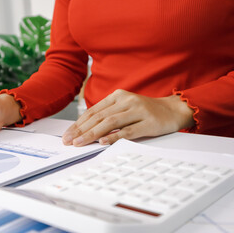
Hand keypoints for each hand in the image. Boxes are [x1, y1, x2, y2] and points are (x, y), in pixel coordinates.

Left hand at [62, 89, 194, 145]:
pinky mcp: (149, 122)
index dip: (78, 123)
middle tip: (69, 141)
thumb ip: (108, 114)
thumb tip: (85, 129)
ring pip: (110, 123)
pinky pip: (129, 131)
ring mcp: (138, 110)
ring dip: (93, 134)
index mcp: (118, 96)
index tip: (67, 135)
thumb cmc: (145, 111)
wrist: (173, 109)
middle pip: (99, 116)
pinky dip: (115, 137)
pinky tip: (103, 142)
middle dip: (81, 130)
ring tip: (80, 143)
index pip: (93, 111)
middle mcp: (126, 101)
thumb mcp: (125, 107)